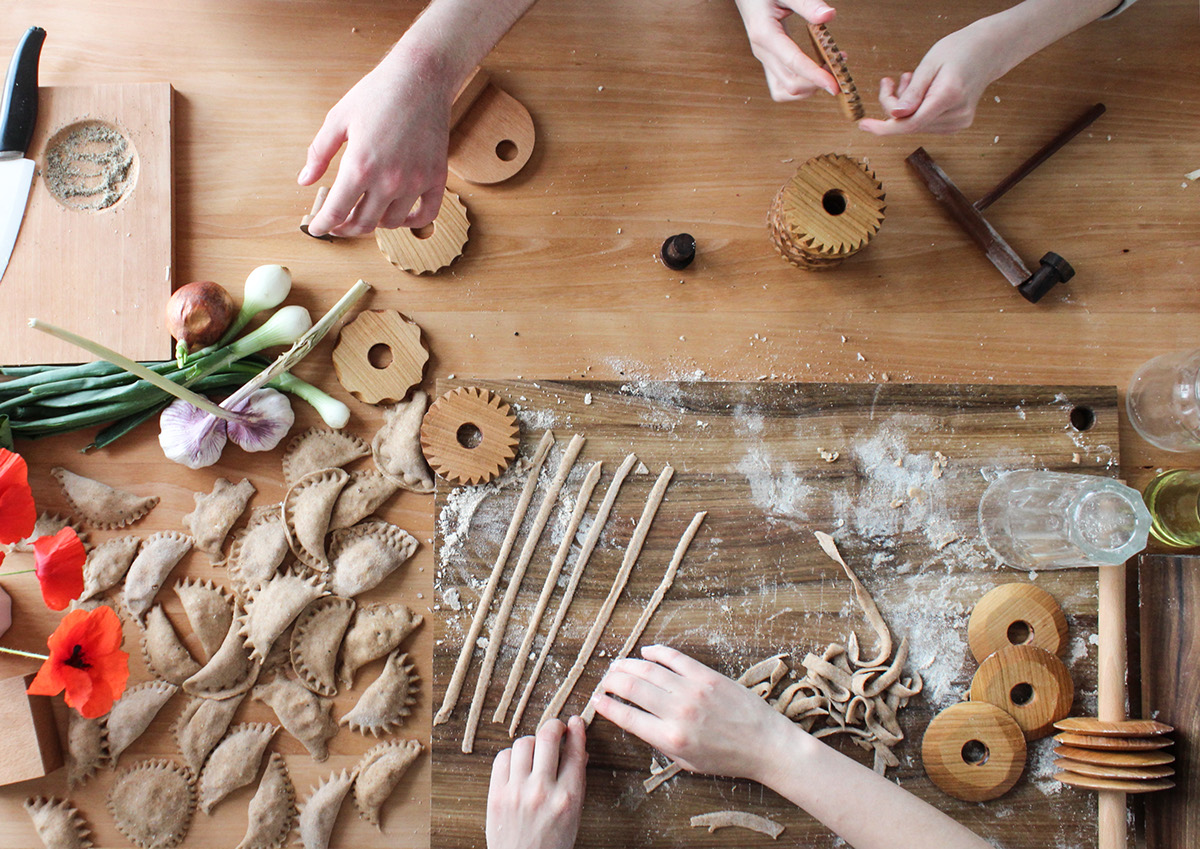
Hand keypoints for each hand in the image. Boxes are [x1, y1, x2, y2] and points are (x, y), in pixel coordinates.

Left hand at [298, 48, 453, 236]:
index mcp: (360, 166)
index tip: (317, 229)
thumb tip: (304, 181)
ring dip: (374, 224)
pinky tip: (399, 216)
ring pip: (391, 223)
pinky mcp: (436, 178)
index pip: (337, 212)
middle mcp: (389, 180)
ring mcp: (415, 182)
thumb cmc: (378, 94)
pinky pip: (427, 214)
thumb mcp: (338, 119)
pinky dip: (412, 223)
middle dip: (345, 228)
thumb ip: (319, 154)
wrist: (420, 78)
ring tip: (366, 213)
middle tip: (337, 224)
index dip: (323, 225)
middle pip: (363, 223)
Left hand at [487, 717, 587, 848]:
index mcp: (568, 798)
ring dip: (532, 742)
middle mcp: (542, 792)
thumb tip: (578, 751)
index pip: (575, 752)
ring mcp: (517, 792)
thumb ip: (576, 782)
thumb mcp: (573, 816)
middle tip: (555, 729)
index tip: (575, 723)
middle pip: (548, 737)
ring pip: (523, 743)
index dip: (577, 731)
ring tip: (535, 750)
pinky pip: (502, 757)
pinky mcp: (496, 795)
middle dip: (554, 726)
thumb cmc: (551, 845)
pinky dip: (511, 755)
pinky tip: (518, 763)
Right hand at [591, 645, 791, 781]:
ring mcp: (692, 690)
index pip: (626, 717)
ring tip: (617, 665)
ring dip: (627, 665)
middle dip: (611, 682)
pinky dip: (656, 652)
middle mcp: (677, 712)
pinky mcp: (707, 675)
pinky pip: (674, 658)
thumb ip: (661, 743)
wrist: (765, 745)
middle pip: (631, 688)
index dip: (606, 707)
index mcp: (670, 738)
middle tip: (605, 681)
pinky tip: (646, 652)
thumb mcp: (688, 762)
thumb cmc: (729, 759)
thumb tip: (639, 722)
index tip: (596, 701)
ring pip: (648, 670)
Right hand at [734, 0, 840, 100]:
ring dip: (808, 88)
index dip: (816, 76)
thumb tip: (829, 16)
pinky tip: (813, 74)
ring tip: (827, 72)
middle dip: (816, 84)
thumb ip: (808, 4)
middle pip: (790, 84)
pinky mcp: (768, 62)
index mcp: (765, 34)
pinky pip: (781, 86)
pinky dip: (799, 86)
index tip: (834, 85)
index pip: (794, 63)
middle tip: (839, 69)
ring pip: (785, 90)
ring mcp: (764, 59)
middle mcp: (762, 52)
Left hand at [858, 19, 1009, 135]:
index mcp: (949, 96)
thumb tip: (895, 116)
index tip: (863, 125)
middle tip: (891, 82)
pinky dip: (915, 110)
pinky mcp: (957, 125)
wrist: (988, 51)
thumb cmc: (959, 50)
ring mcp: (959, 122)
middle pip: (909, 123)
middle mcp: (956, 115)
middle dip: (893, 106)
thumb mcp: (930, 63)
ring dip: (904, 107)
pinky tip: (921, 92)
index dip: (883, 128)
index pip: (910, 124)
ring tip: (911, 80)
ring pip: (915, 125)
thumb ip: (913, 92)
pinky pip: (925, 123)